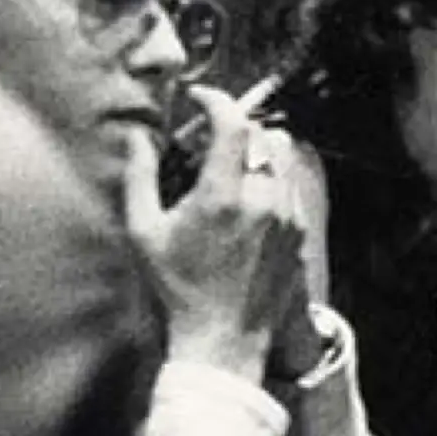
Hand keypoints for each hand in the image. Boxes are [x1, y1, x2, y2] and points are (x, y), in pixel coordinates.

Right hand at [124, 86, 307, 380]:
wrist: (223, 337)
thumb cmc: (178, 287)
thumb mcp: (144, 233)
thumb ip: (139, 178)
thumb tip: (136, 137)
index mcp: (224, 195)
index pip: (234, 124)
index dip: (217, 100)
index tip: (199, 98)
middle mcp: (264, 200)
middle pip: (263, 135)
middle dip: (235, 129)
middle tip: (208, 143)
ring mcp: (288, 216)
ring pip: (283, 158)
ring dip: (257, 153)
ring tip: (229, 170)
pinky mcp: (300, 233)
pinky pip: (292, 188)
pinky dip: (271, 181)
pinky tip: (248, 202)